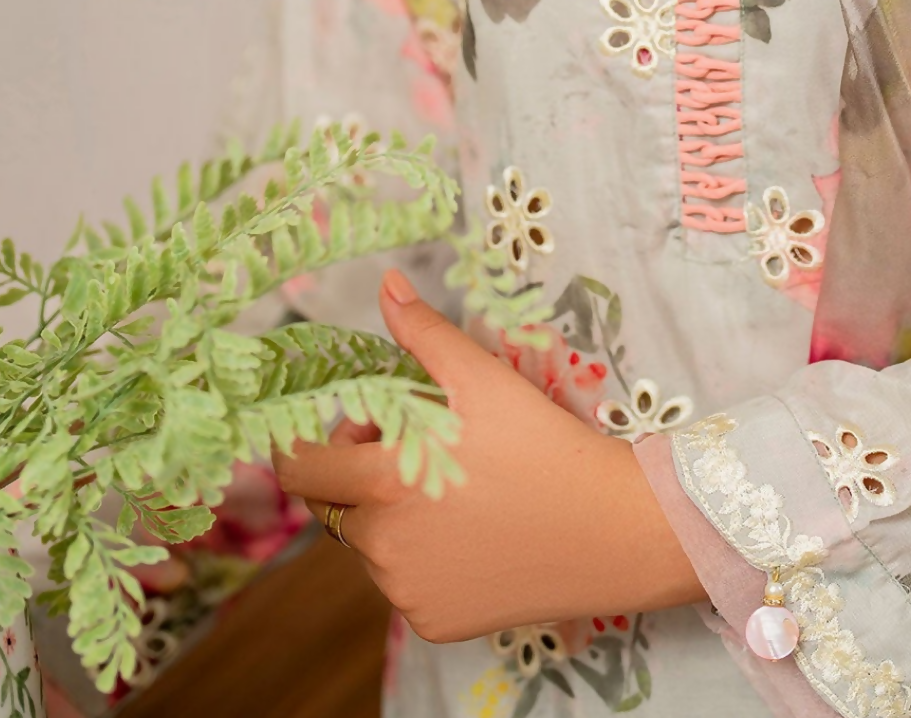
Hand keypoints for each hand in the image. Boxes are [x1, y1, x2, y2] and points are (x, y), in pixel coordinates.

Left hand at [272, 269, 706, 642]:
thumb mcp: (483, 379)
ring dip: (391, 516)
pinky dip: (423, 560)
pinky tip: (475, 535)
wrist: (611, 531)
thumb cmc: (545, 445)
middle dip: (360, 473)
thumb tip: (388, 286)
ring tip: (457, 489)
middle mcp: (383, 546)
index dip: (316, 441)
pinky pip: (405, 584)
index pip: (299, 469)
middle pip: (334, 505)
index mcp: (384, 482)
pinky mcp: (432, 623)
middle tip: (422, 446)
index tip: (359, 426)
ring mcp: (406, 592)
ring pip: (370, 545)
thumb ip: (425, 334)